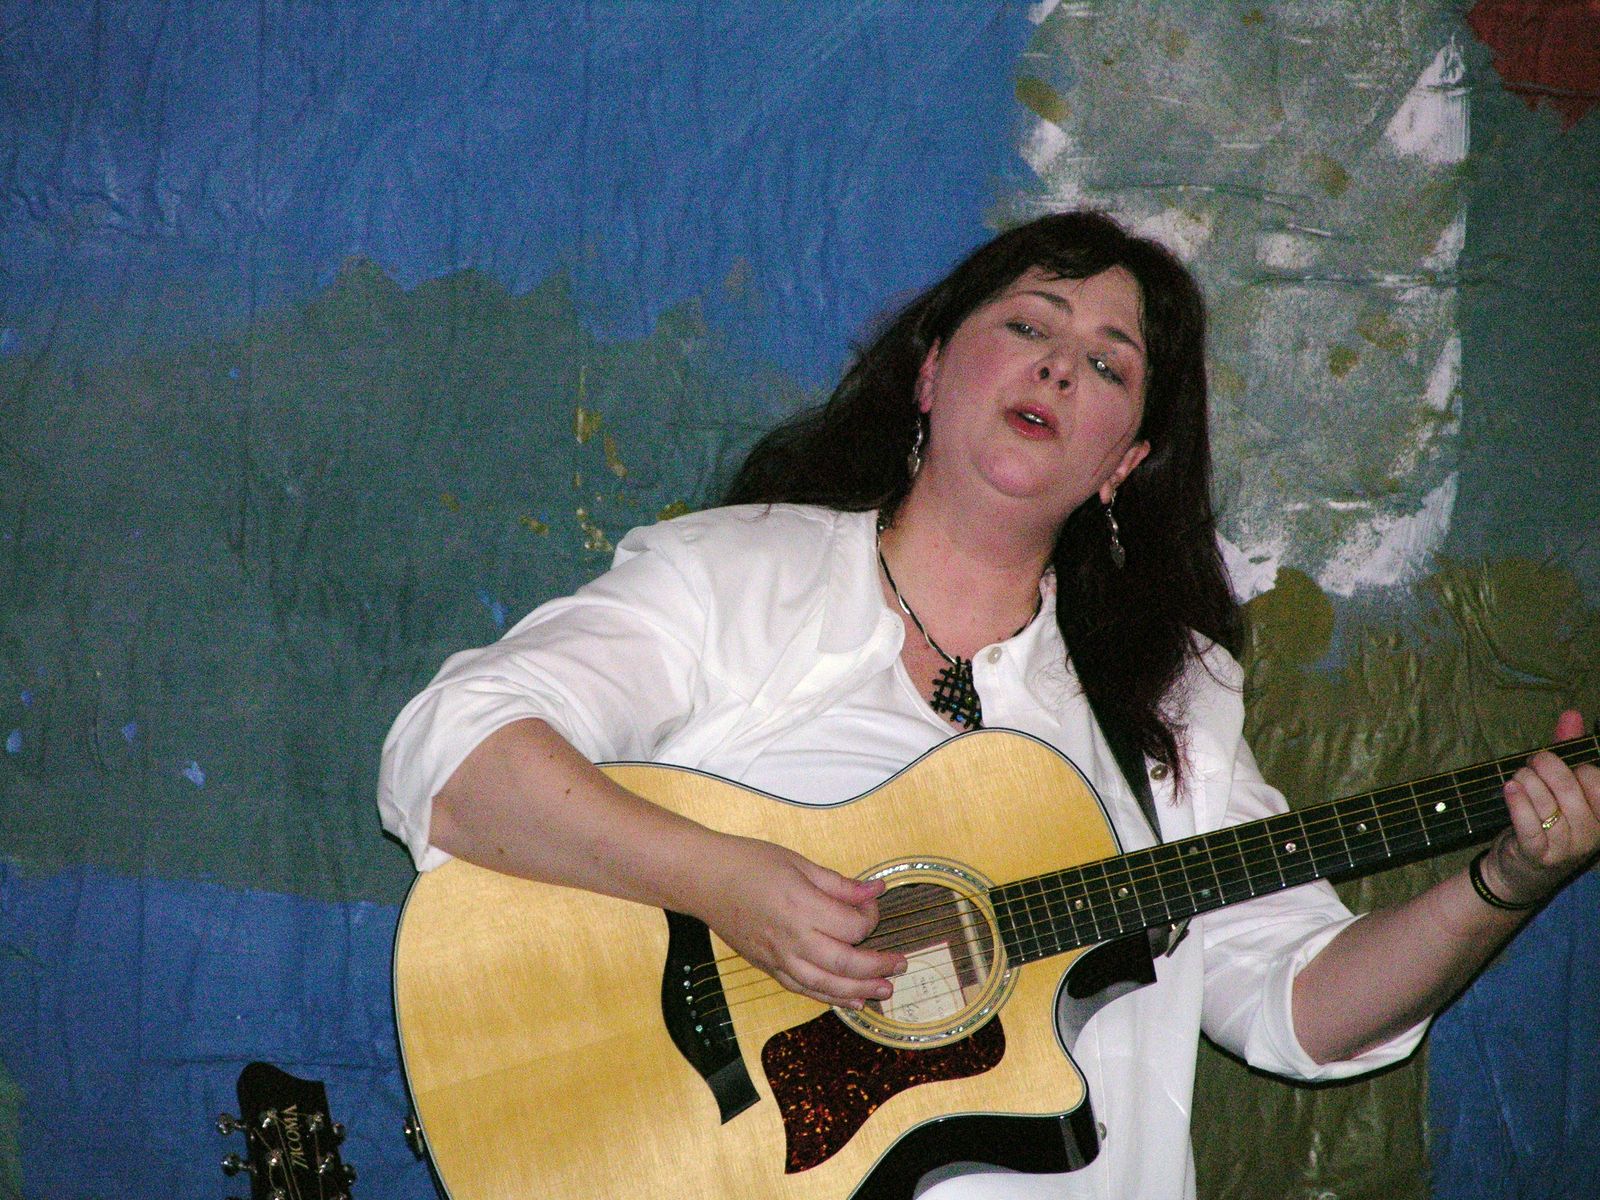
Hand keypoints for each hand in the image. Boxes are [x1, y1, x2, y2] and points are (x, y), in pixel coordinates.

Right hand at [690, 834, 906, 1008]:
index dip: (871, 917)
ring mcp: (778, 957)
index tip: (872, 904)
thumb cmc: (747, 863)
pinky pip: (802, 989)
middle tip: (899, 964)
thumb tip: (874, 890)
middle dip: (878, 966)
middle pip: (846, 964)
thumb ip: (839, 884)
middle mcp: (792, 938)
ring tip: (882, 992)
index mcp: (802, 907)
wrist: (703, 879)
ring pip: (826, 986)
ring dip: (859, 991)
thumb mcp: (799, 863)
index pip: (853, 926)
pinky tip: (847, 998)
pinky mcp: (767, 966)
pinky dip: (828, 997)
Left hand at [1481, 710, 1599, 905]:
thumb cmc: (1545, 820)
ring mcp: (1567, 847)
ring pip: (1544, 798)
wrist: (1518, 870)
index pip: (1595, 778)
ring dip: (1524, 780)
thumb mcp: (1561, 786)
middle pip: (1567, 783)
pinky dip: (1517, 802)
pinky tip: (1509, 788)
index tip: (1559, 766)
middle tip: (1531, 767)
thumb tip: (1572, 714)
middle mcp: (1592, 833)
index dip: (1573, 766)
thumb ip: (1568, 749)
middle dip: (1542, 765)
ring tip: (1518, 781)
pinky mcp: (1539, 855)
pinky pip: (1530, 823)